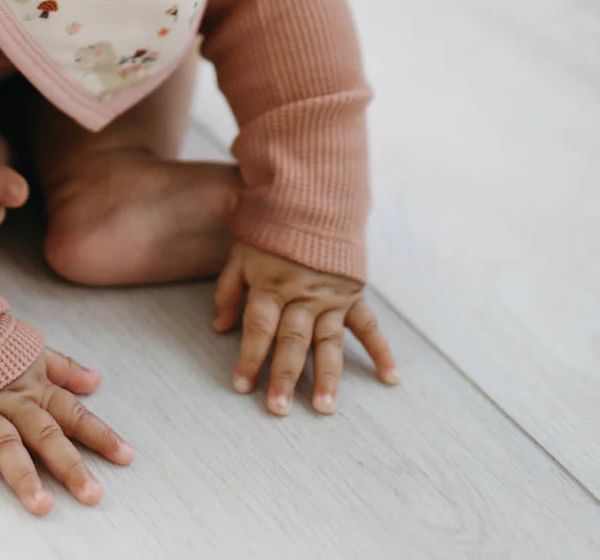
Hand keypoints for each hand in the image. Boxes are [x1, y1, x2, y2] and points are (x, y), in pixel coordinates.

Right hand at [0, 346, 134, 513]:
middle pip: (46, 435)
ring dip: (22, 475)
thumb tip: (97, 380)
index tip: (127, 457)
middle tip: (92, 494)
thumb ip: (64, 369)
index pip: (74, 413)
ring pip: (5, 445)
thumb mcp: (32, 351)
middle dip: (69, 465)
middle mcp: (12, 402)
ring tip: (40, 505)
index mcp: (35, 389)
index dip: (101, 435)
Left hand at [212, 238, 400, 414]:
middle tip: (279, 408)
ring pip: (328, 342)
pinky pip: (368, 326)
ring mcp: (330, 297)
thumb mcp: (241, 253)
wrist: (312, 199)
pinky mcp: (353, 294)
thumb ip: (228, 290)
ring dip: (327, 376)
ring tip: (325, 408)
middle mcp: (301, 295)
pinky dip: (381, 351)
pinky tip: (390, 377)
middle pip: (292, 341)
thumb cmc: (271, 230)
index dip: (249, 358)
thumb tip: (219, 327)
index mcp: (271, 284)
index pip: (258, 328)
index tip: (242, 387)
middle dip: (285, 376)